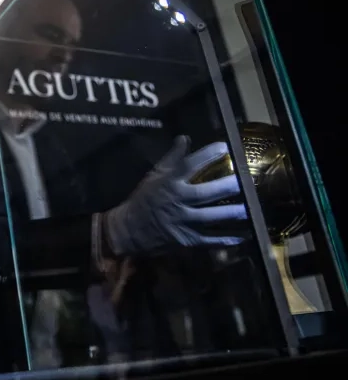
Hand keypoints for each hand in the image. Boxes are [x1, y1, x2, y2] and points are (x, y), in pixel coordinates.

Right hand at [104, 135, 247, 255]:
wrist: (129, 230)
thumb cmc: (144, 199)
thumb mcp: (154, 176)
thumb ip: (172, 159)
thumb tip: (185, 138)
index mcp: (168, 183)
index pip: (189, 165)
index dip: (208, 155)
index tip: (225, 147)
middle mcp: (177, 201)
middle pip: (205, 193)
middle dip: (227, 186)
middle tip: (247, 181)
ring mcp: (183, 222)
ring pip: (212, 217)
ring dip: (232, 213)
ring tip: (251, 208)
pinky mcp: (187, 240)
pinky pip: (210, 240)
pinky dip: (227, 239)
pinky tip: (243, 235)